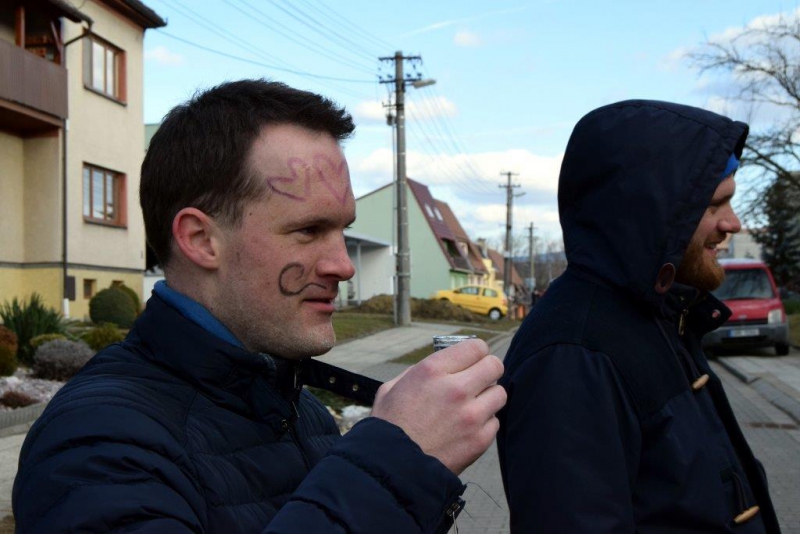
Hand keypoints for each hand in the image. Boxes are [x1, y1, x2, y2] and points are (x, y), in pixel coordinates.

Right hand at [371, 339, 505, 474]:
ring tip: (472, 406)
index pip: (477, 347)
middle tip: (478, 380)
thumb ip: (418, 372)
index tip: (472, 361)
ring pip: (499, 393)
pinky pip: (495, 422)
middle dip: (488, 371)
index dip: (476, 353)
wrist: (392, 469)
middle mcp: (455, 389)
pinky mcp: (479, 439)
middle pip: (495, 365)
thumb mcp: (392, 388)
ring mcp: (471, 415)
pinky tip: (467, 428)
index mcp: (432, 371)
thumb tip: (440, 366)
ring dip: (487, 397)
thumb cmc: (389, 427)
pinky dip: (484, 423)